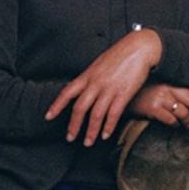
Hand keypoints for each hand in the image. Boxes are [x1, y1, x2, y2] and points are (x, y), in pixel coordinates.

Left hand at [45, 29, 161, 145]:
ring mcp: (110, 88)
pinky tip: (106, 135)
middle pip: (80, 108)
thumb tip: (82, 88)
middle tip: (70, 137)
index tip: (48, 116)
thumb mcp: (99, 63)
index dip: (56, 106)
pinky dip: (108, 127)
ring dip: (91, 131)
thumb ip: (90, 77)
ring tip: (88, 142)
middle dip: (74, 126)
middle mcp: (96, 83)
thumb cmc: (121, 54)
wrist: (140, 47)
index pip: (67, 92)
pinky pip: (113, 114)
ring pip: (96, 115)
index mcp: (88, 75)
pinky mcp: (124, 93)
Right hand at [129, 83, 188, 131]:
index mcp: (173, 78)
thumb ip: (175, 86)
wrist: (120, 92)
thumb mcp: (159, 82)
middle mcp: (168, 86)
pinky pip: (169, 119)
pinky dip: (175, 124)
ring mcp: (160, 96)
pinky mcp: (151, 107)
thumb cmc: (141, 87)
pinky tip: (176, 126)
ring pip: (183, 111)